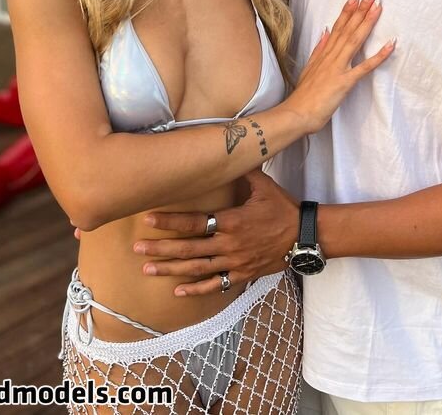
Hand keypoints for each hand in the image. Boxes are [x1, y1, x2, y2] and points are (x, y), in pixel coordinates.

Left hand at [132, 170, 298, 295]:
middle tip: (137, 248)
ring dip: (171, 269)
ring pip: (197, 268)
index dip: (171, 221)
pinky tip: (177, 290)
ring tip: (148, 268)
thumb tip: (228, 150)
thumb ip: (243, 171)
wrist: (303, 236)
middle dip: (161, 248)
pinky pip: (216, 285)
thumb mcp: (264, 185)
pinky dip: (196, 289)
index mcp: (232, 222)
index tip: (148, 219)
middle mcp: (229, 244)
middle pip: (189, 248)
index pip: (195, 222)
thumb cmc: (282, 208)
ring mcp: (234, 263)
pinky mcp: (241, 275)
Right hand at [288, 0, 394, 132]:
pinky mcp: (344, 82)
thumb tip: (325, 32)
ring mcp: (338, 68)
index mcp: (324, 53)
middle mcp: (331, 57)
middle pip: (347, 29)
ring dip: (367, 23)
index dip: (347, 11)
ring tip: (377, 7)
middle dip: (360, 10)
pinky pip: (364, 67)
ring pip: (354, 40)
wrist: (297, 112)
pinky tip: (390, 45)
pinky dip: (378, 56)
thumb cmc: (304, 95)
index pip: (337, 27)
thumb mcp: (309, 67)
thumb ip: (318, 49)